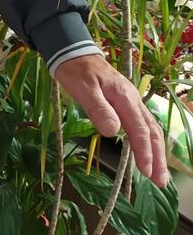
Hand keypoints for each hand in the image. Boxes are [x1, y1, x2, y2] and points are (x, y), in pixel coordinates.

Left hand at [54, 54, 168, 188]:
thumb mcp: (82, 89)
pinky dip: (148, 141)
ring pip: (149, 129)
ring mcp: (130, 102)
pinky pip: (142, 124)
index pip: (139, 129)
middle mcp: (133, 100)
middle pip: (152, 132)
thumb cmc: (76, 71)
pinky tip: (147, 152)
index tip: (147, 171)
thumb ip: (98, 109)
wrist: (74, 53)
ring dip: (156, 152)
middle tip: (161, 182)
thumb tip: (113, 132)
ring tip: (158, 174)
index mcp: (125, 97)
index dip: (144, 151)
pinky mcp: (125, 103)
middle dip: (158, 157)